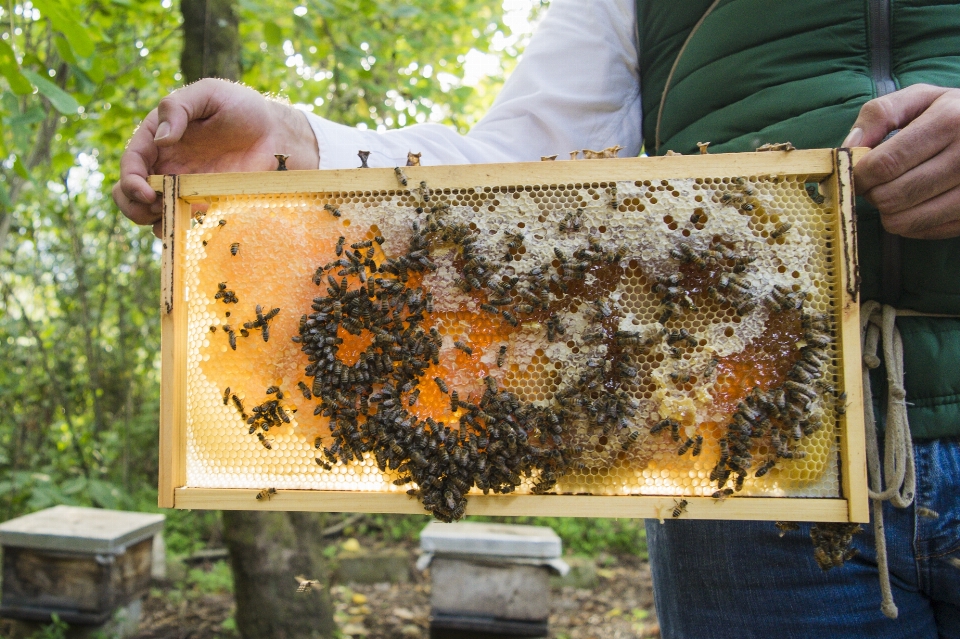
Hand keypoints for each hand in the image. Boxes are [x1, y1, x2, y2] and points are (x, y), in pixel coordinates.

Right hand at [112, 79, 318, 236]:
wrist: (276, 133)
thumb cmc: (241, 107)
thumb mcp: (208, 94)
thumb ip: (178, 108)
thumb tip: (161, 139)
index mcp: (158, 138)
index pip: (132, 163)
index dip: (131, 180)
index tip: (146, 192)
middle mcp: (167, 166)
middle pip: (132, 194)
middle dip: (133, 206)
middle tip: (156, 207)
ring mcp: (186, 188)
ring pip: (154, 214)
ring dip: (155, 221)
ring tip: (173, 216)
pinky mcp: (207, 205)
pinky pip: (186, 223)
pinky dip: (181, 230)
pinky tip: (193, 226)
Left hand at [845, 83, 959, 238]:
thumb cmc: (951, 114)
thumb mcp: (920, 99)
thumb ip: (879, 115)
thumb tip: (850, 146)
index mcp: (948, 121)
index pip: (885, 164)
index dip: (860, 176)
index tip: (856, 175)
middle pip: (892, 196)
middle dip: (872, 194)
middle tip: (876, 185)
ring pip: (905, 220)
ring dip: (888, 212)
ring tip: (895, 192)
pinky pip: (924, 232)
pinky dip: (910, 223)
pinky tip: (915, 204)